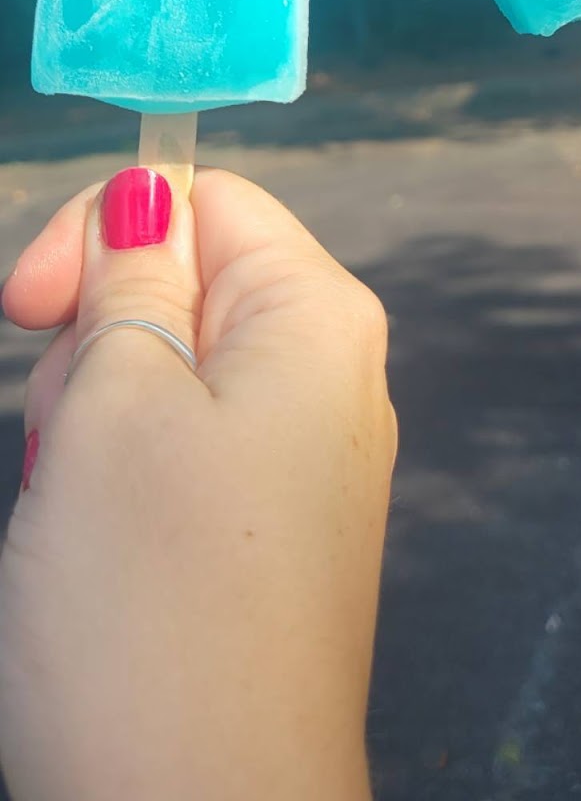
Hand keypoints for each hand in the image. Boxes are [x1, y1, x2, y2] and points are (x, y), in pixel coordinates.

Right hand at [0, 166, 395, 800]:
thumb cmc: (155, 608)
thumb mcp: (115, 406)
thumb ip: (129, 281)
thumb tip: (148, 194)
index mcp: (316, 319)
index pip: (206, 201)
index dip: (103, 231)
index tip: (23, 305)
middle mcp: (328, 381)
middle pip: (178, 292)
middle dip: (92, 350)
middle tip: (72, 443)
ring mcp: (298, 468)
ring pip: (157, 388)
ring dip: (91, 433)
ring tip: (80, 521)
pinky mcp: (261, 543)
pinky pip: (170, 468)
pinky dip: (111, 497)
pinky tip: (95, 564)